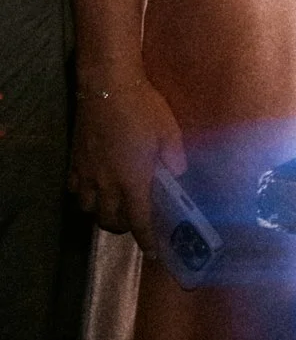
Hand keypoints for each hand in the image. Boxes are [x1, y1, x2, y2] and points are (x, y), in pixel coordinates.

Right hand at [70, 73, 186, 251]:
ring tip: (114, 206)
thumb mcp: (169, 131)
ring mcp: (87, 173)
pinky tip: (93, 188)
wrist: (108, 88)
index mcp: (133, 179)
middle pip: (110, 220)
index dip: (146, 238)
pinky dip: (83, 196)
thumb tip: (178, 174)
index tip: (153, 252)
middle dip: (124, 227)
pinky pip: (74, 190)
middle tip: (136, 222)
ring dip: (102, 213)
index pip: (139, 219)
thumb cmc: (144, 108)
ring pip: (88, 209)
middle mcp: (107, 183)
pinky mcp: (75, 162)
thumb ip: (175, 157)